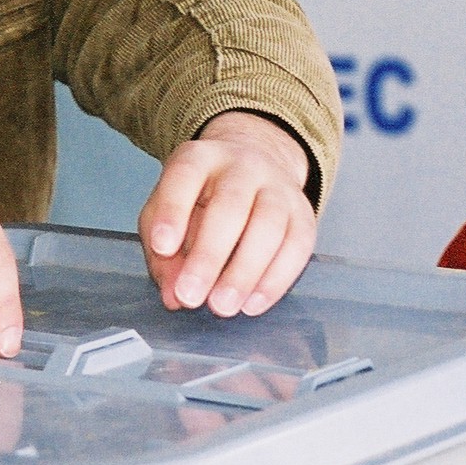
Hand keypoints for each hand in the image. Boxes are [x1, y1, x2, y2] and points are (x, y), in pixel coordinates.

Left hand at [139, 111, 315, 316]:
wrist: (255, 163)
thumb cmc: (201, 197)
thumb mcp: (167, 212)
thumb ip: (162, 254)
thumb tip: (173, 296)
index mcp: (200, 158)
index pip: (185, 175)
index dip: (173, 211)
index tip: (162, 247)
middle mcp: (242, 166)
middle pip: (231, 204)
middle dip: (209, 255)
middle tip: (191, 296)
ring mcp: (278, 187)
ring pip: (269, 225)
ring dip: (245, 272)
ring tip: (222, 306)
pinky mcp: (303, 213)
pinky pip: (297, 246)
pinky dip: (276, 280)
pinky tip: (253, 304)